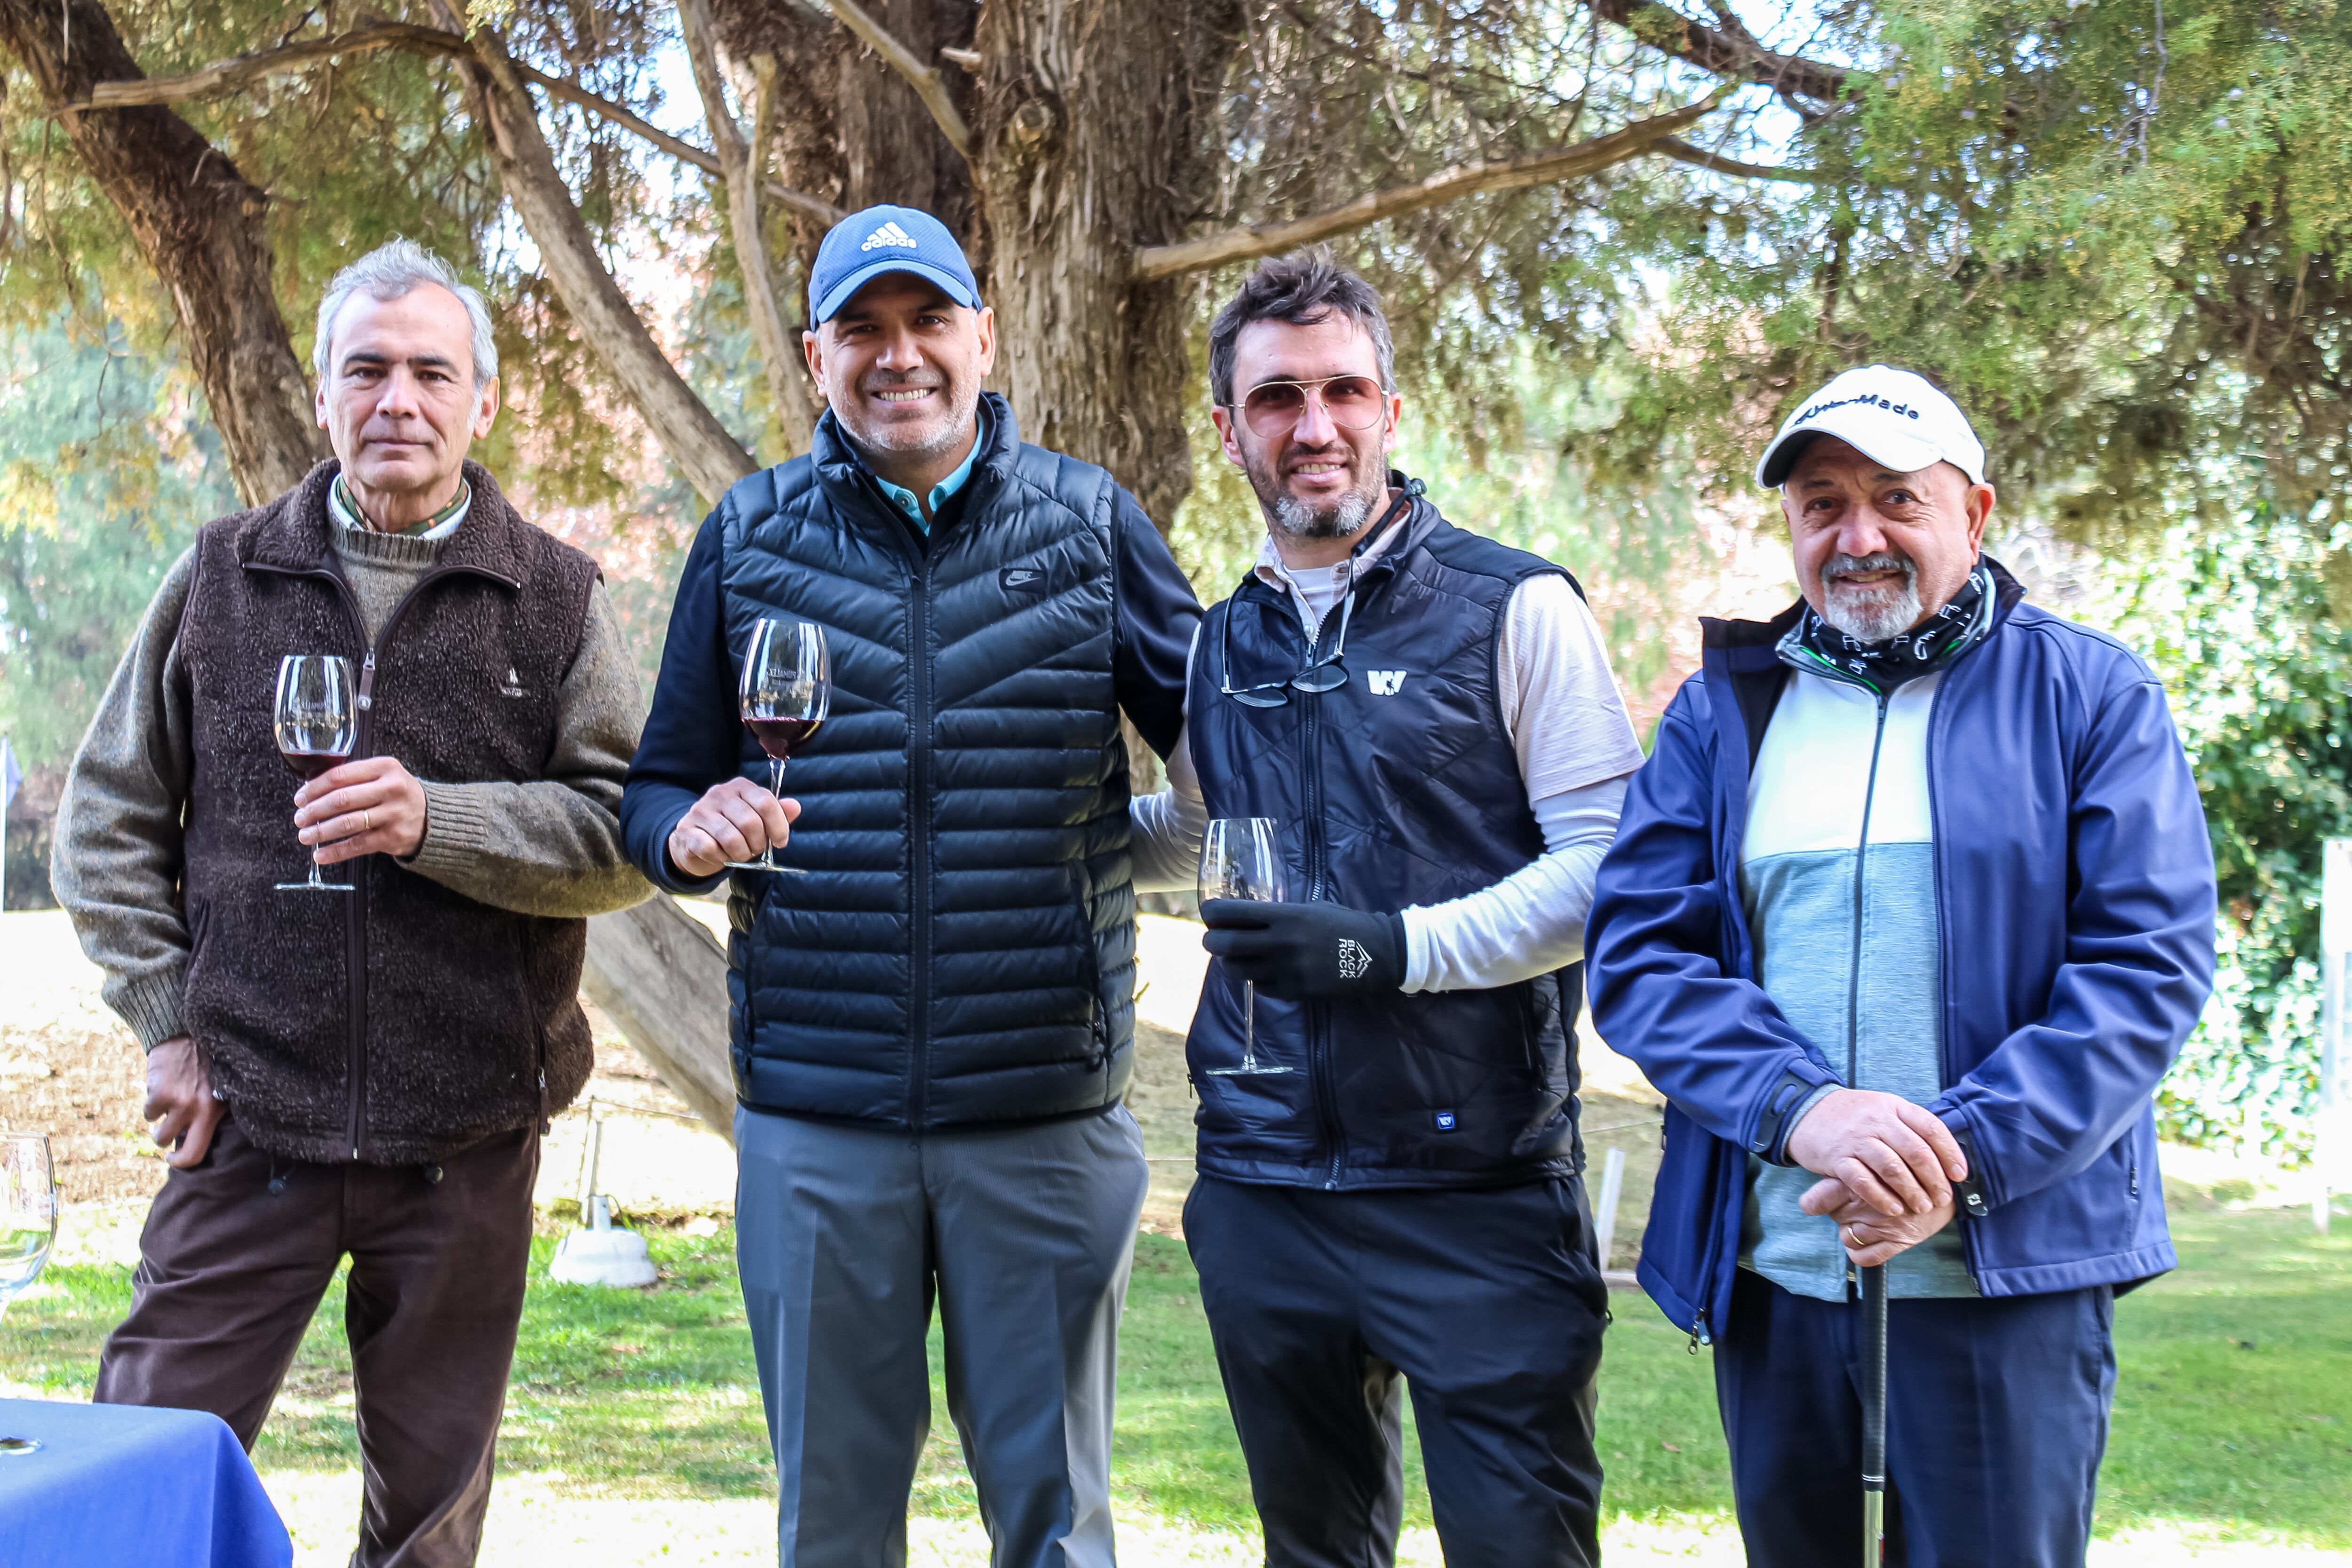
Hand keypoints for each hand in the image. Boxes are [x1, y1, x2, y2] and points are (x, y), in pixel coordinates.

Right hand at [145, 1035, 225, 1169]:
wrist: (187, 1032)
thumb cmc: (207, 1061)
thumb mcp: (221, 1086)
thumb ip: (212, 1110)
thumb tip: (196, 1136)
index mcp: (217, 1110)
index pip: (198, 1153)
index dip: (182, 1162)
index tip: (174, 1158)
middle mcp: (199, 1109)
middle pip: (175, 1147)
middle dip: (166, 1144)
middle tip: (163, 1136)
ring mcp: (179, 1103)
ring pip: (158, 1133)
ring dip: (158, 1124)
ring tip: (164, 1107)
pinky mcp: (159, 1093)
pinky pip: (149, 1112)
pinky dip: (151, 1104)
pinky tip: (160, 1088)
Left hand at [295, 756, 426, 862]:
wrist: (432, 818)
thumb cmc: (396, 794)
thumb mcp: (382, 775)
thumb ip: (354, 777)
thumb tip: (310, 791)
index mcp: (385, 767)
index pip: (340, 776)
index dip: (314, 788)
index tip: (300, 798)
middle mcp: (392, 789)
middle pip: (341, 799)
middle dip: (314, 810)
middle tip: (299, 818)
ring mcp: (393, 814)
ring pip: (347, 823)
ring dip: (321, 831)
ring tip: (305, 835)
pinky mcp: (393, 837)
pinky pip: (357, 845)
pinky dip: (335, 852)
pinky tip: (320, 855)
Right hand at [667, 777, 800, 878]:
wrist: (696, 842)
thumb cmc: (733, 830)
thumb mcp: (758, 819)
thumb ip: (777, 813)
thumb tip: (795, 806)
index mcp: (740, 786)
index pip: (766, 803)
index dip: (779, 826)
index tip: (780, 842)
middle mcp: (719, 794)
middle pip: (750, 822)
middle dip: (758, 843)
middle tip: (755, 849)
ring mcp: (700, 810)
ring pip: (730, 838)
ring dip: (740, 853)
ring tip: (739, 854)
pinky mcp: (687, 830)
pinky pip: (710, 848)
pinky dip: (720, 858)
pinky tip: (720, 856)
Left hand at [1200, 899, 1403, 1000]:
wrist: (1378, 954)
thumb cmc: (1344, 924)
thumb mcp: (1309, 909)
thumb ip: (1277, 915)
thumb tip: (1244, 917)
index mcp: (1285, 916)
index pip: (1231, 913)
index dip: (1212, 913)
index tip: (1209, 914)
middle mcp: (1280, 943)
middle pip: (1225, 945)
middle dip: (1212, 941)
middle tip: (1212, 939)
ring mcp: (1286, 970)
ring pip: (1237, 970)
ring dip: (1231, 963)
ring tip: (1237, 957)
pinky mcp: (1294, 992)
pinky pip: (1261, 987)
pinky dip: (1257, 979)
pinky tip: (1265, 971)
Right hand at [1784, 1088, 1966, 1220]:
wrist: (1805, 1110)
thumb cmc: (1852, 1117)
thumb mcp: (1882, 1110)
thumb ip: (1909, 1127)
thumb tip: (1946, 1155)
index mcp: (1894, 1107)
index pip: (1931, 1128)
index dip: (1950, 1153)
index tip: (1960, 1175)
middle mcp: (1877, 1120)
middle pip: (1916, 1152)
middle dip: (1934, 1180)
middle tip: (1943, 1199)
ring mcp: (1856, 1139)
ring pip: (1892, 1168)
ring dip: (1911, 1192)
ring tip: (1921, 1208)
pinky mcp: (1837, 1158)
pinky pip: (1863, 1181)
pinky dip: (1881, 1197)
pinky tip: (1893, 1209)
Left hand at [1802, 1175, 1956, 1267]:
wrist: (1950, 1185)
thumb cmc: (1912, 1169)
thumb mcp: (1881, 1160)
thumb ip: (1852, 1168)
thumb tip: (1822, 1184)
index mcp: (1860, 1178)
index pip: (1816, 1201)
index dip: (1814, 1203)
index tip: (1816, 1202)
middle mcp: (1869, 1203)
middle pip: (1833, 1216)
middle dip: (1841, 1210)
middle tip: (1858, 1201)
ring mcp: (1884, 1225)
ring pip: (1847, 1236)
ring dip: (1852, 1230)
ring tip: (1868, 1217)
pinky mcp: (1899, 1242)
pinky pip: (1865, 1257)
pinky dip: (1860, 1251)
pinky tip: (1866, 1239)